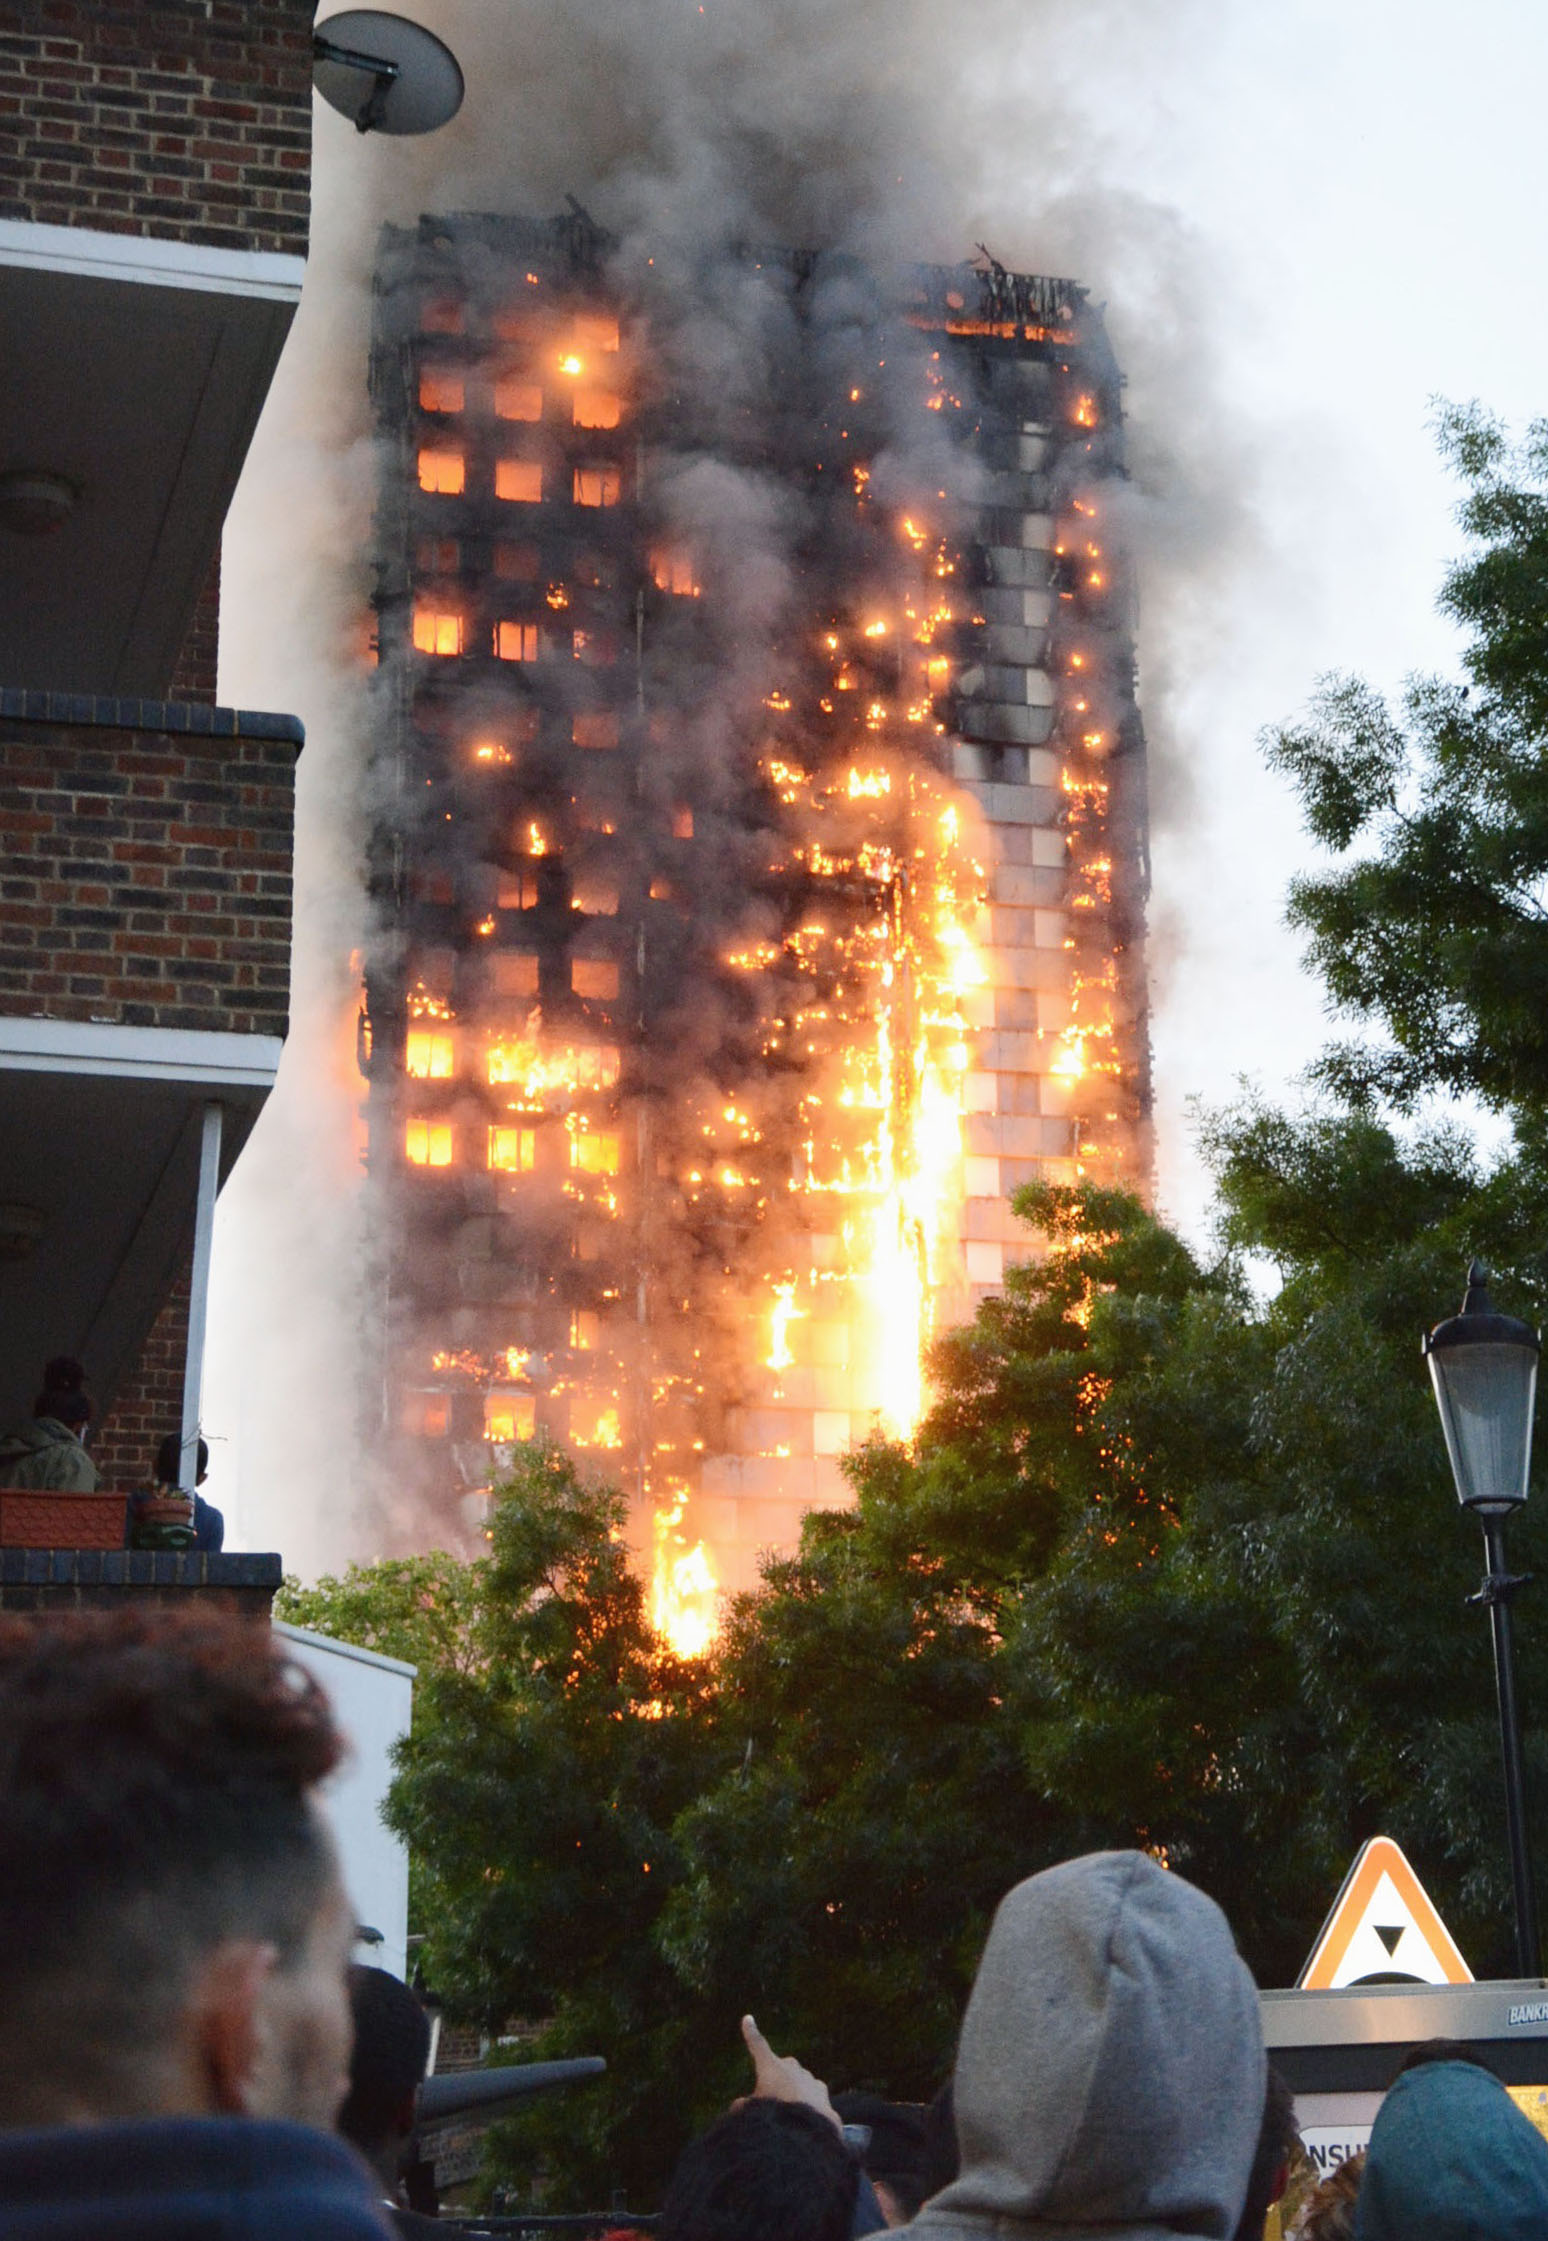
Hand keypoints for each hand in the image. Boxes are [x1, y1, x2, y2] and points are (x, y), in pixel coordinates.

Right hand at [737, 2013, 840, 2129]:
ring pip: (799, 2083)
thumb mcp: (751, 2114)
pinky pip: (813, 2097)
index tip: (748, 2019)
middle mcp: (792, 2068)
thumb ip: (742, 2108)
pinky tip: (805, 2122)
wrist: (808, 2134)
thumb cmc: (774, 2120)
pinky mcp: (823, 2094)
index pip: (757, 2046)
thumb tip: (738, 2106)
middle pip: (782, 2069)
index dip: (751, 2033)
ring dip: (794, 2094)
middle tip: (773, 2102)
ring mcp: (810, 2080)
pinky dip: (808, 2106)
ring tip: (789, 2118)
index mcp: (771, 2068)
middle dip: (778, 2080)